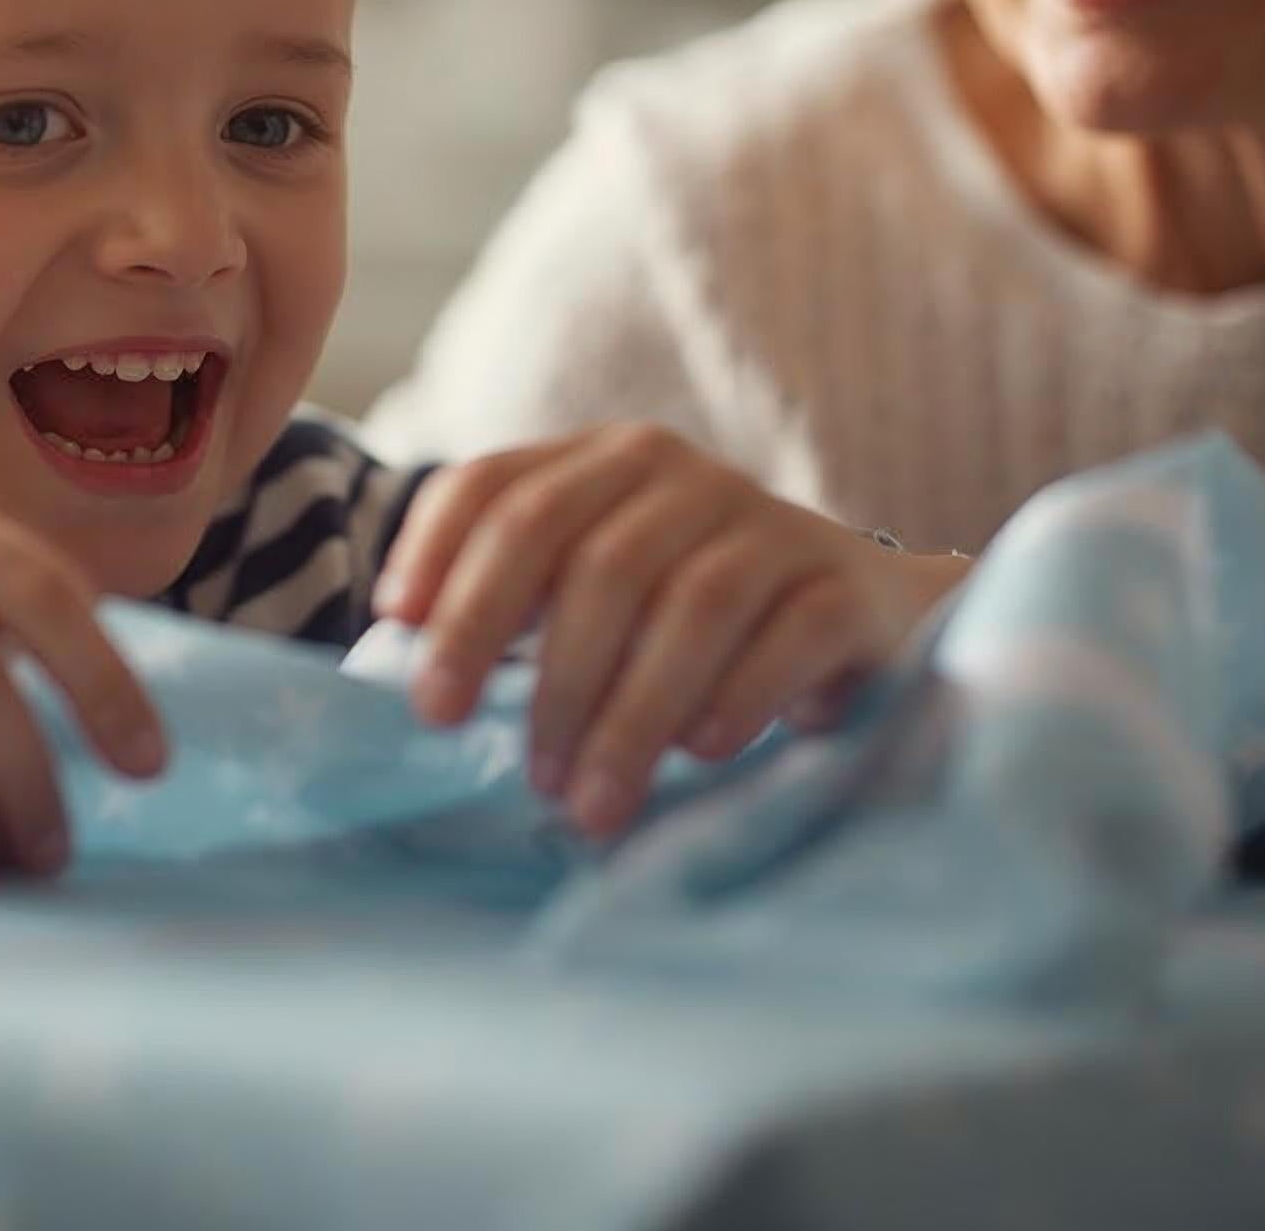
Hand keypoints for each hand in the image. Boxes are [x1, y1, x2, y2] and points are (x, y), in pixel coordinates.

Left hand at [372, 424, 965, 837]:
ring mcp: (769, 522)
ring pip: (688, 604)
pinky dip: (734, 697)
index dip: (441, 560)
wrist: (859, 613)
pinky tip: (700, 753)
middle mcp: (680, 474)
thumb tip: (412, 686)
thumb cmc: (688, 620)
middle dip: (537, 671)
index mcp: (600, 464)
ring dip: (628, 713)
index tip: (404, 642)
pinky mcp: (842, 583)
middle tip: (518, 770)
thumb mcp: (596, 592)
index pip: (499, 489)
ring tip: (590, 800)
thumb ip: (517, 611)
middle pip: (589, 557)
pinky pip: (785, 634)